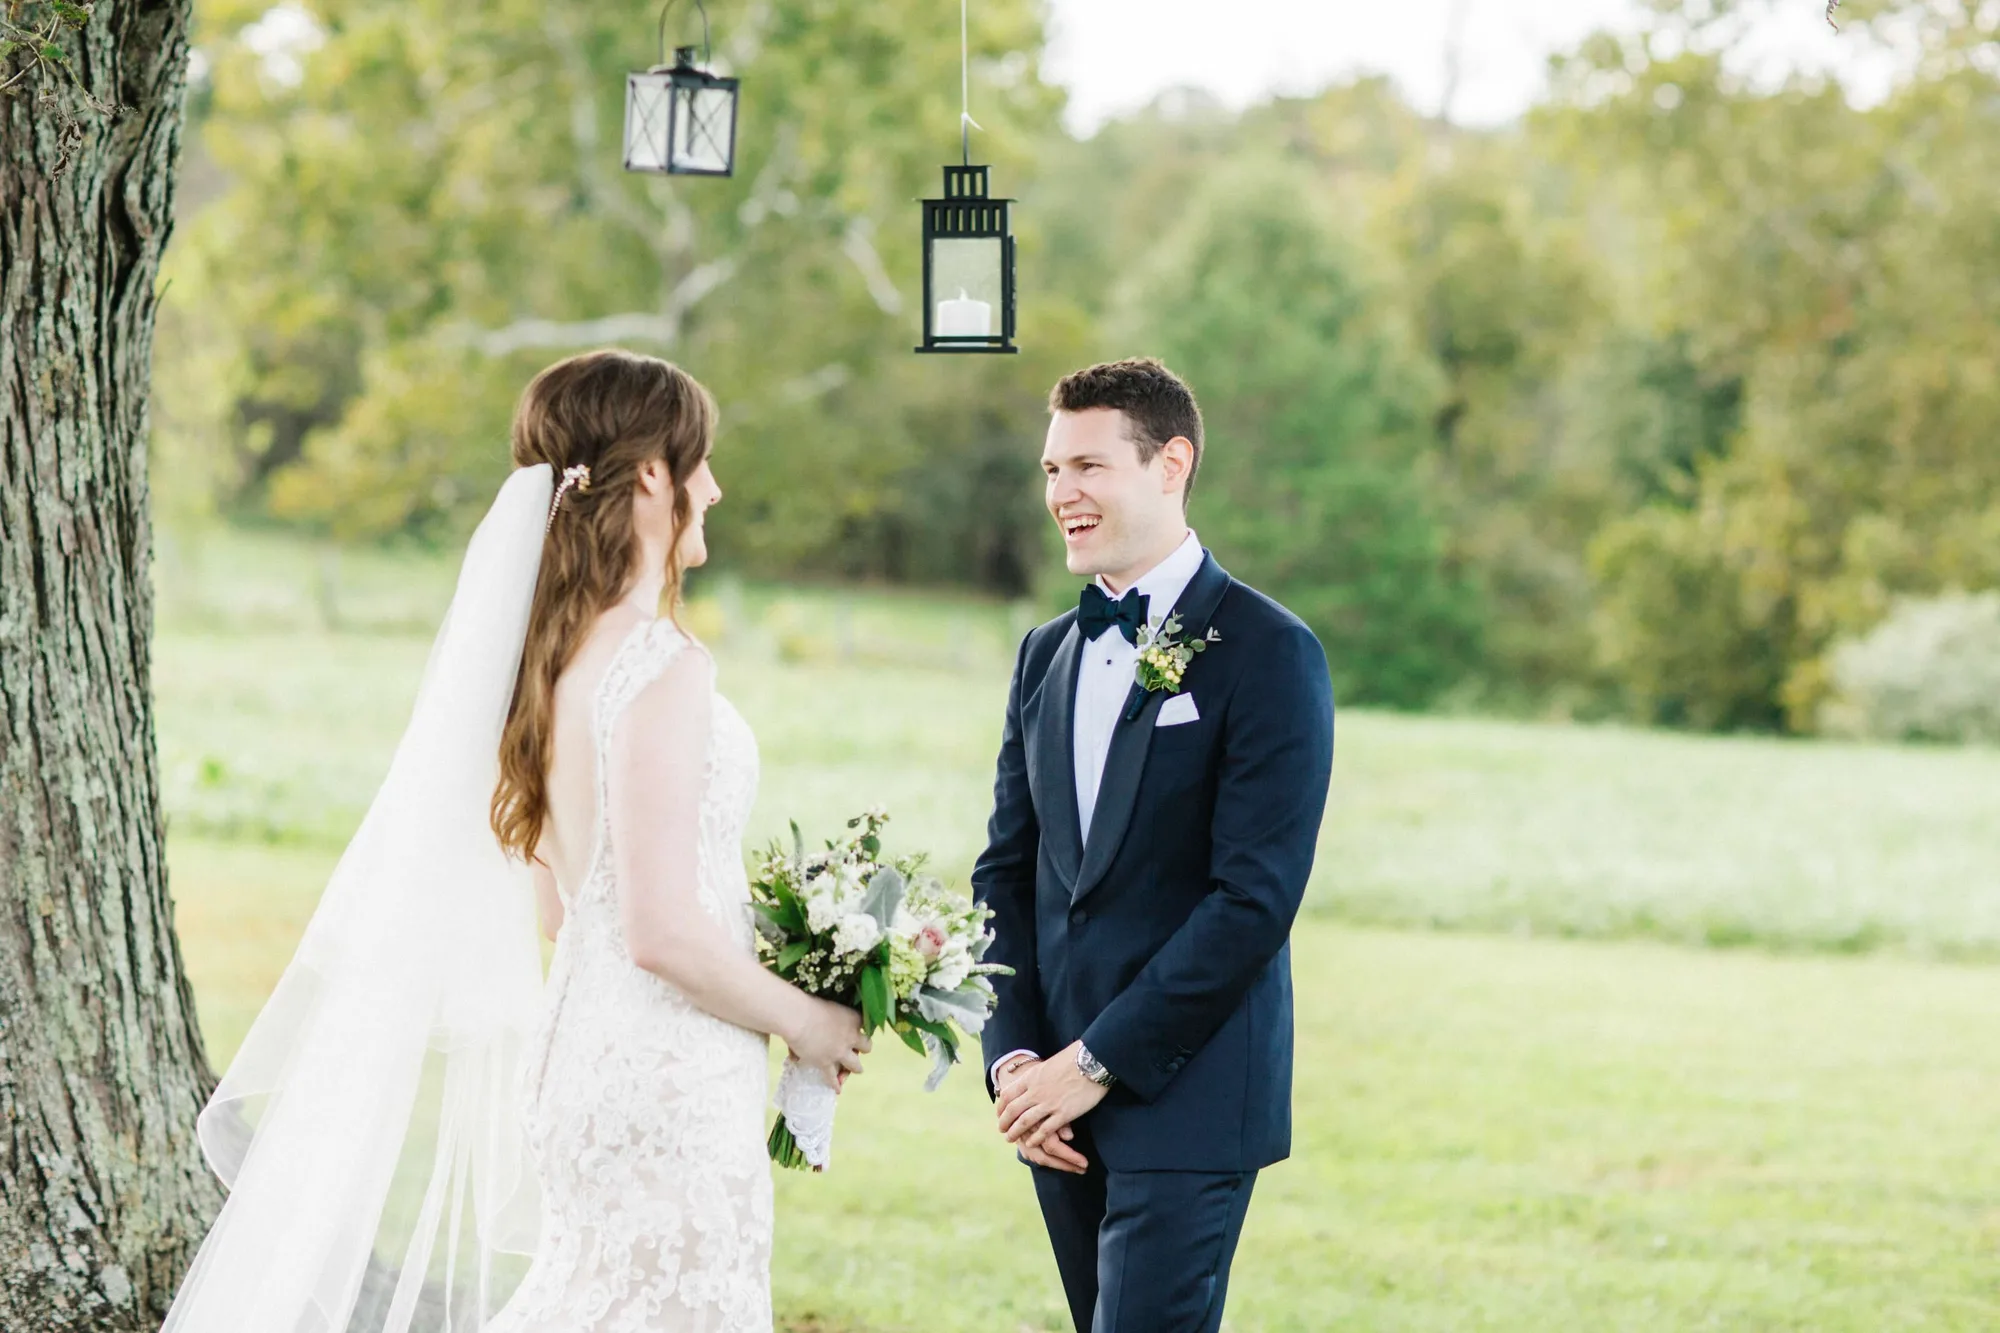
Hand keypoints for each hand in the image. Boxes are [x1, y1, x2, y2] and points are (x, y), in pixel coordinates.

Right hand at [786, 995, 868, 1088]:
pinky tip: (837, 1089)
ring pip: (856, 1066)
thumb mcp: (824, 1007)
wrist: (798, 1017)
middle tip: (856, 1048)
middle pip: (867, 1046)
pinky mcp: (827, 1063)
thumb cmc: (808, 1005)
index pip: (864, 1024)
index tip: (855, 1028)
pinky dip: (835, 1083)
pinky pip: (833, 1077)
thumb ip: (822, 1021)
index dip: (859, 1027)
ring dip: (855, 1068)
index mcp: (852, 1018)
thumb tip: (812, 1034)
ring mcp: (840, 1052)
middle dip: (862, 1047)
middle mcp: (851, 1036)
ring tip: (854, 1070)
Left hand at [995, 1057, 1089, 1172]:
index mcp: (1031, 1077)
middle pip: (1012, 1111)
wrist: (1092, 1061)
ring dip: (1015, 1132)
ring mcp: (1049, 1104)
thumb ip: (1039, 1075)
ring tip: (1010, 1138)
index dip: (1001, 1107)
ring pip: (1024, 1122)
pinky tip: (1031, 1143)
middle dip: (1004, 1122)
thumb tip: (1035, 1078)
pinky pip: (1045, 1130)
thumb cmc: (1074, 1058)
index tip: (999, 1113)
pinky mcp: (1063, 1114)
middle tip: (1001, 1130)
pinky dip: (1035, 1138)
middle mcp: (1036, 1092)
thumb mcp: (1049, 1063)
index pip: (1008, 1095)